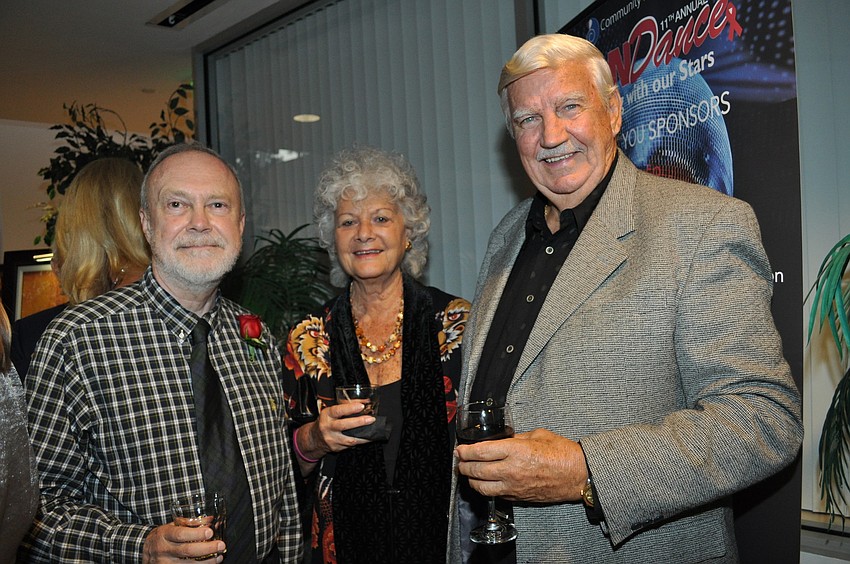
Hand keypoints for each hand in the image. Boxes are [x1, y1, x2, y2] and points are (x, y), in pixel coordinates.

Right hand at [143, 522, 224, 562]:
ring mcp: (165, 563)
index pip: (180, 534)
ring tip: (219, 557)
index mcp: (164, 534)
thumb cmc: (163, 536)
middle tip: (221, 545)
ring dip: (207, 562)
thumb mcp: (172, 526)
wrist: (145, 550)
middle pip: (186, 551)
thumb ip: (190, 523)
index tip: (210, 532)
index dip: (196, 534)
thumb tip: (211, 520)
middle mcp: (163, 549)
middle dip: (206, 548)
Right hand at [300, 402, 375, 457]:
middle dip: (359, 422)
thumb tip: (364, 401)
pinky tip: (367, 438)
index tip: (361, 406)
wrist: (315, 438)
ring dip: (363, 435)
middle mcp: (328, 427)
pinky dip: (360, 441)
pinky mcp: (337, 448)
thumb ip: (346, 405)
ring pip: (349, 439)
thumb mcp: (331, 411)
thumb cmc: (326, 421)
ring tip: (373, 431)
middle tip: (371, 419)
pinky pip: (351, 445)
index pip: (337, 411)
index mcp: (327, 415)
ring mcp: (332, 439)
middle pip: (343, 425)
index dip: (350, 408)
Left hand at [455, 428, 587, 503]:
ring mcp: (514, 487)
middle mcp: (511, 470)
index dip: (466, 451)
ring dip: (471, 480)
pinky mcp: (519, 498)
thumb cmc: (562, 452)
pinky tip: (485, 483)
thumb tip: (504, 440)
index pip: (481, 452)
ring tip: (468, 474)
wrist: (578, 475)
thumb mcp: (538, 435)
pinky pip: (496, 495)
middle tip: (460, 461)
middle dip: (464, 466)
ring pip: (482, 488)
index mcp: (515, 451)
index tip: (460, 449)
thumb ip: (517, 438)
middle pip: (477, 471)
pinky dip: (487, 489)